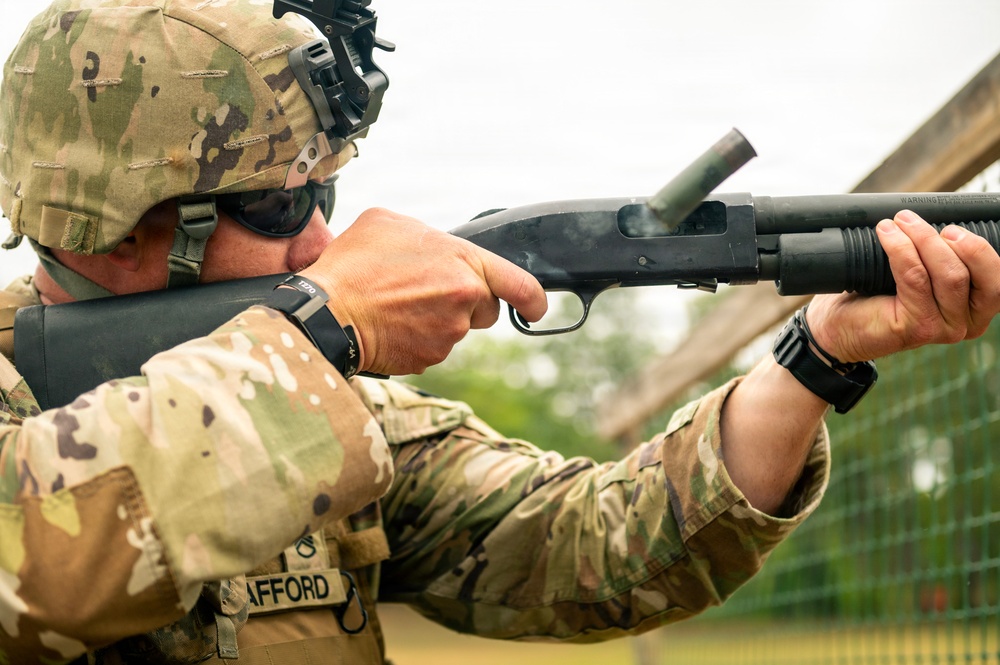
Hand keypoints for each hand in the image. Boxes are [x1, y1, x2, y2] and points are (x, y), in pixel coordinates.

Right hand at [300, 208, 546, 375]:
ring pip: (456, 328)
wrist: (327, 313)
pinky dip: (417, 337)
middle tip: (426, 291)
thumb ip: (425, 232)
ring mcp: (448, 334)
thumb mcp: (388, 222)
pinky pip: (433, 347)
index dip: (533, 299)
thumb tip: (432, 245)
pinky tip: (391, 323)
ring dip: (436, 318)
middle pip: (484, 308)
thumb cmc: (354, 264)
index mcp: (463, 263)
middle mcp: (464, 301)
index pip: (519, 284)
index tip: (536, 308)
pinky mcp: (430, 358)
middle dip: (466, 302)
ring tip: (396, 303)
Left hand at [807, 210, 999, 362]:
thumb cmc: (876, 295)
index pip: (998, 277)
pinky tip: (887, 234)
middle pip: (979, 275)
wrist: (835, 327)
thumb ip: (940, 254)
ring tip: (899, 222)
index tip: (951, 226)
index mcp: (975, 307)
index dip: (981, 248)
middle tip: (925, 223)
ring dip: (923, 239)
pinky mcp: (918, 328)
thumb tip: (941, 216)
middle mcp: (967, 323)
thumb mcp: (919, 272)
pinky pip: (916, 278)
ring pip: (949, 274)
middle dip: (959, 241)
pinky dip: (902, 249)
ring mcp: (943, 328)